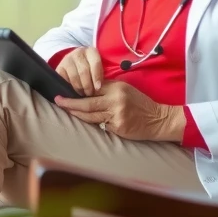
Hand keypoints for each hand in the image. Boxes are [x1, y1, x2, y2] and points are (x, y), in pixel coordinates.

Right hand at [55, 47, 103, 94]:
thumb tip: (98, 88)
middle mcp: (78, 53)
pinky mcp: (59, 67)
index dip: (97, 77)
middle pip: (84, 71)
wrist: (77, 64)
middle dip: (87, 85)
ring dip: (79, 88)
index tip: (98, 88)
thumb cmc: (91, 68)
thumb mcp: (99, 68)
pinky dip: (69, 88)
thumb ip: (100, 75)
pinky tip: (74, 92)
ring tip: (83, 94)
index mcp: (91, 51)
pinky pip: (64, 80)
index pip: (95, 63)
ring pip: (74, 76)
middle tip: (90, 94)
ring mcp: (67, 59)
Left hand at [55, 81, 185, 141]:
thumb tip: (87, 90)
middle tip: (58, 101)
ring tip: (67, 111)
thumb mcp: (125, 89)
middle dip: (70, 103)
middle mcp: (115, 101)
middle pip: (87, 103)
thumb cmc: (140, 103)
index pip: (92, 88)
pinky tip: (86, 121)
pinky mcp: (118, 128)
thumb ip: (107, 89)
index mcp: (116, 88)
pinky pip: (101, 126)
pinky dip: (94, 124)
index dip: (77, 90)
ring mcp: (117, 116)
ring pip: (91, 116)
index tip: (64, 90)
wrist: (158, 119)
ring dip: (77, 114)